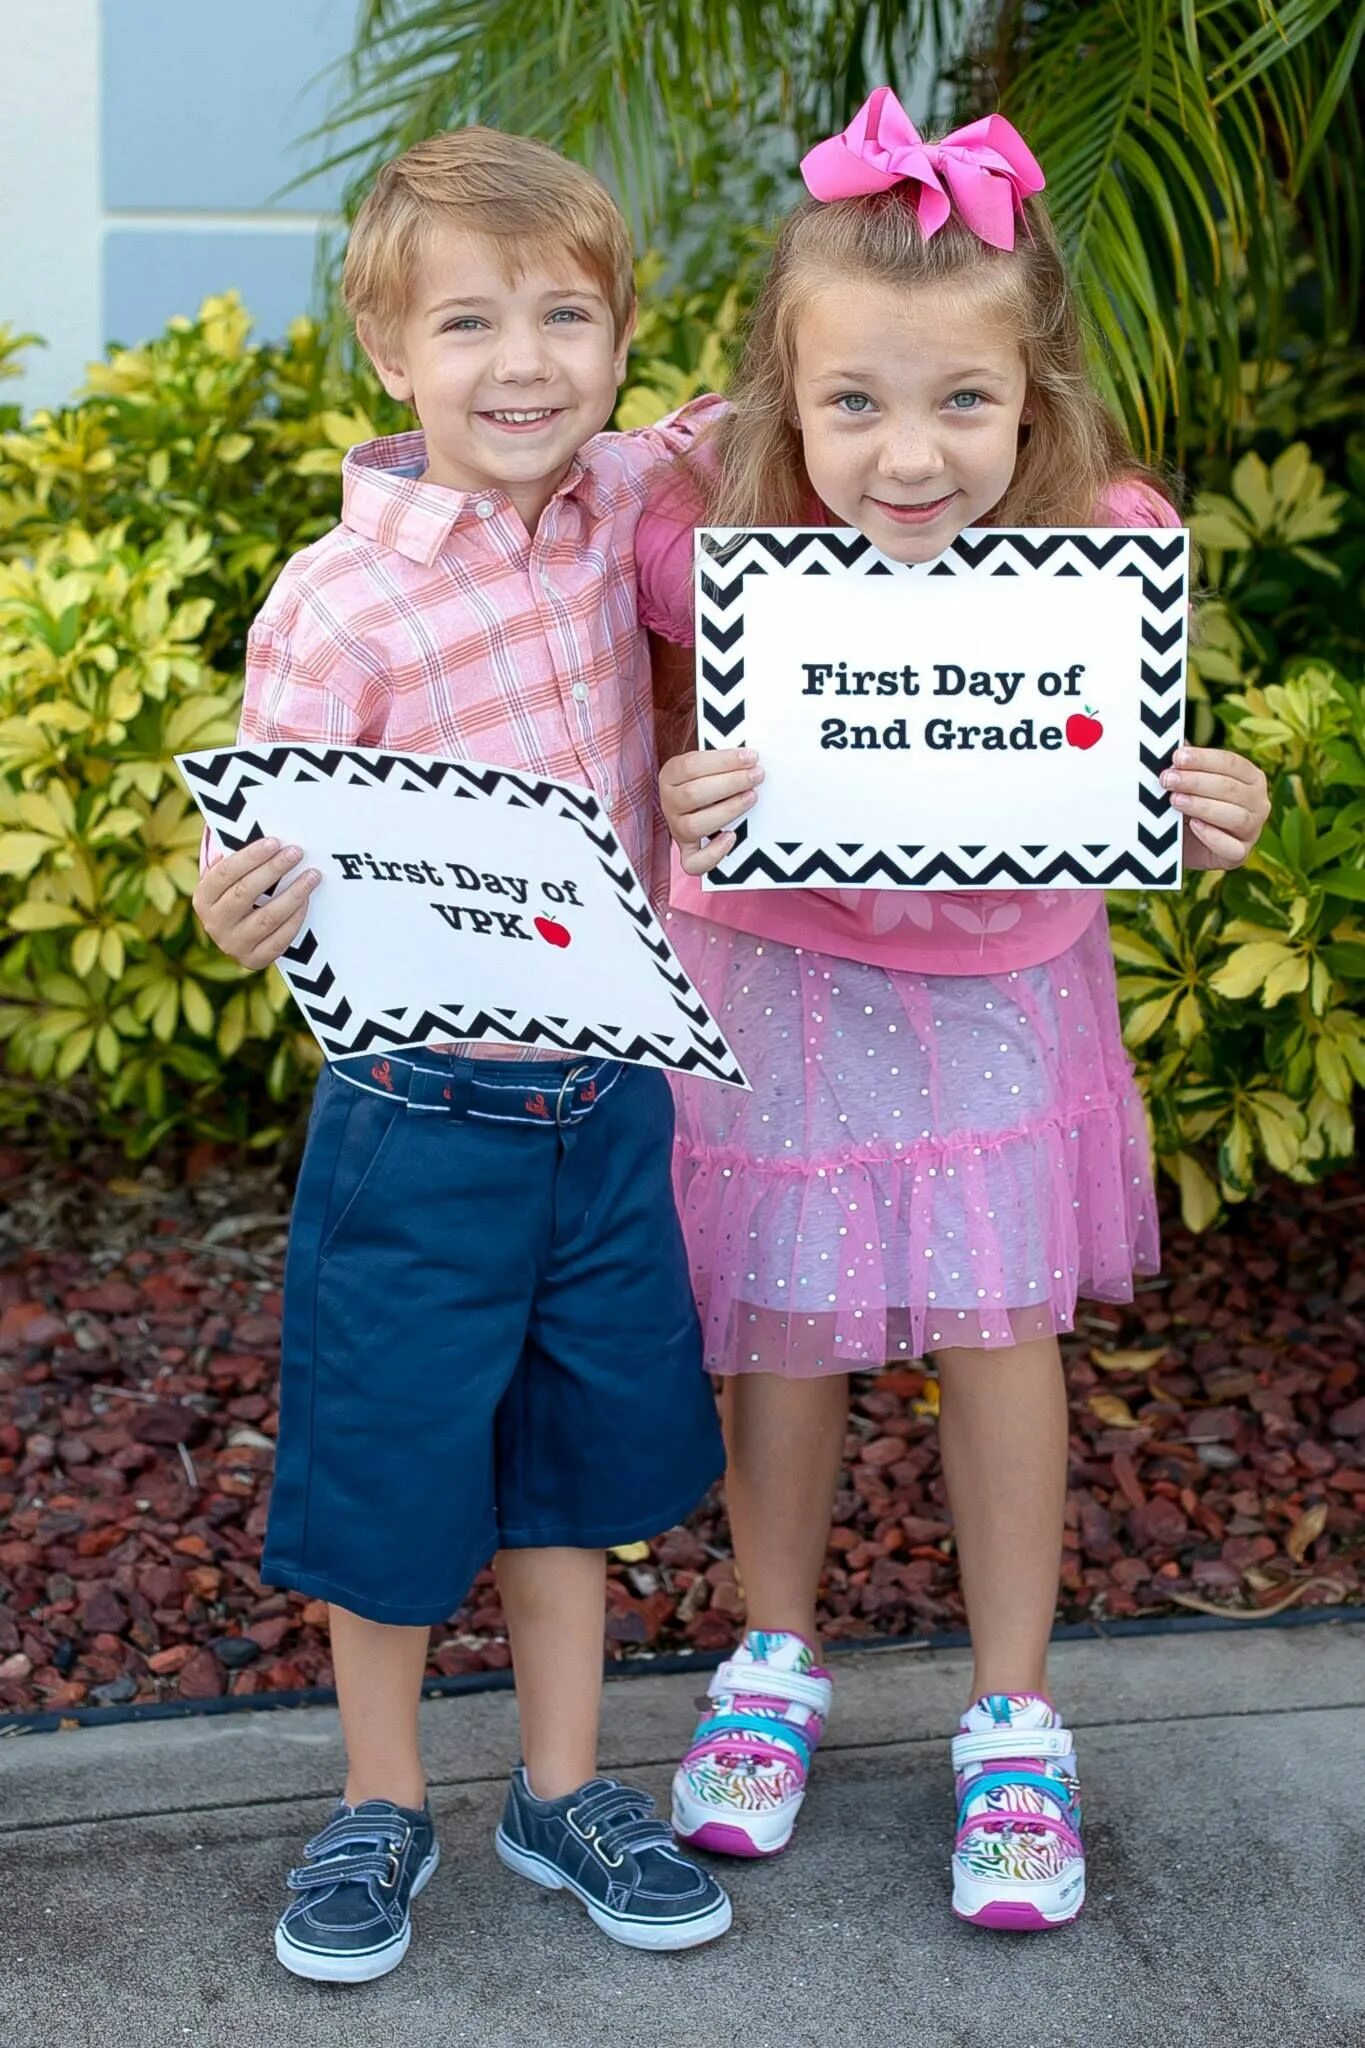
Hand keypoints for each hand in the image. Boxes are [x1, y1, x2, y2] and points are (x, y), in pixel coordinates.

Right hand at [192, 837, 319, 967]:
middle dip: (274, 870)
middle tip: (296, 853)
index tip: (275, 842)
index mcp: (203, 897)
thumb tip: (256, 828)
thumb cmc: (238, 895)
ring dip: (293, 893)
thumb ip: (237, 859)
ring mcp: (233, 945)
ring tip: (312, 875)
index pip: (225, 872)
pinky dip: (296, 918)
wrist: (236, 938)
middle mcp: (214, 923)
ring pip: (267, 917)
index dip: (251, 856)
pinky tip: (307, 900)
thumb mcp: (229, 879)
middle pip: (245, 893)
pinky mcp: (254, 960)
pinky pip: (280, 939)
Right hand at [659, 747, 763, 874]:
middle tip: (756, 776)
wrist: (696, 799)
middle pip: (693, 794)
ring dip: (727, 810)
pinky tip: (731, 837)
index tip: (751, 757)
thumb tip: (752, 757)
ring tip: (751, 798)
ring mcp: (676, 828)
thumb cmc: (709, 777)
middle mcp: (669, 802)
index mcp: (671, 774)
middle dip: (730, 783)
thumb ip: (724, 760)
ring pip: (694, 825)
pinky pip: (693, 862)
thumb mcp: (709, 763)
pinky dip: (713, 853)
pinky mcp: (687, 851)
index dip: (724, 761)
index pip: (692, 765)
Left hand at [1162, 746, 1269, 870]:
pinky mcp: (1239, 854)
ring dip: (1203, 806)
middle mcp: (1258, 802)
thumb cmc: (1186, 805)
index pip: (1231, 763)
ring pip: (1235, 816)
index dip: (1203, 759)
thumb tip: (1175, 741)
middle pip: (1231, 789)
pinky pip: (1232, 848)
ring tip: (1175, 800)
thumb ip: (1185, 763)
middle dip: (1196, 782)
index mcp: (1250, 777)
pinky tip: (1194, 826)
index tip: (1176, 757)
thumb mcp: (1185, 781)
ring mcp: (1253, 830)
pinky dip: (1213, 836)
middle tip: (1167, 779)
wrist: (1178, 844)